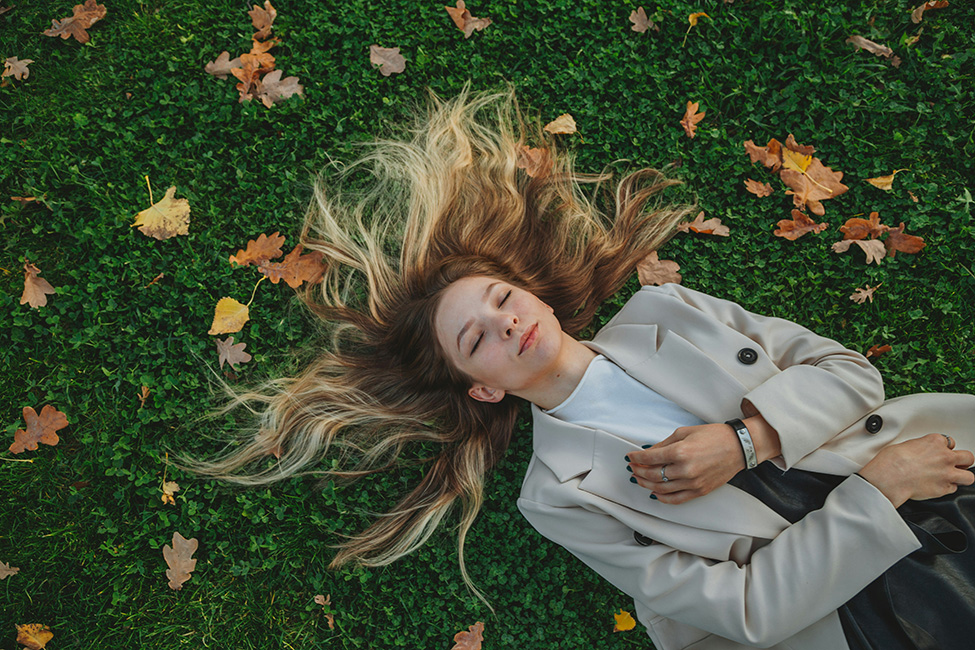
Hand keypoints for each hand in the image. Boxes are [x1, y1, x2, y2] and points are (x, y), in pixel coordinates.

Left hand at [627, 423, 746, 503]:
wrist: (739, 447)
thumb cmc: (715, 436)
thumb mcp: (684, 432)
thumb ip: (664, 444)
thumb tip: (649, 452)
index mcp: (680, 452)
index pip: (649, 458)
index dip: (636, 458)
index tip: (631, 457)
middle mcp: (685, 470)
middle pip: (652, 475)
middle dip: (638, 471)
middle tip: (633, 467)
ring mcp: (692, 483)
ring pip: (661, 489)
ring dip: (646, 484)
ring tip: (640, 479)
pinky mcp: (699, 491)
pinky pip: (676, 499)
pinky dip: (662, 498)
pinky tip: (655, 492)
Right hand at [857, 434, 974, 507]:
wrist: (890, 477)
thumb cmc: (892, 461)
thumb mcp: (905, 445)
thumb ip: (919, 448)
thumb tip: (918, 452)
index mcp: (935, 442)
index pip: (950, 442)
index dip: (945, 448)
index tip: (941, 452)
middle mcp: (945, 457)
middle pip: (968, 457)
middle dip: (963, 461)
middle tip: (956, 464)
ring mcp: (947, 473)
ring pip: (969, 476)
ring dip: (962, 476)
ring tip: (954, 478)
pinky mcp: (944, 489)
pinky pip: (954, 489)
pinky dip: (948, 488)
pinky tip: (939, 486)